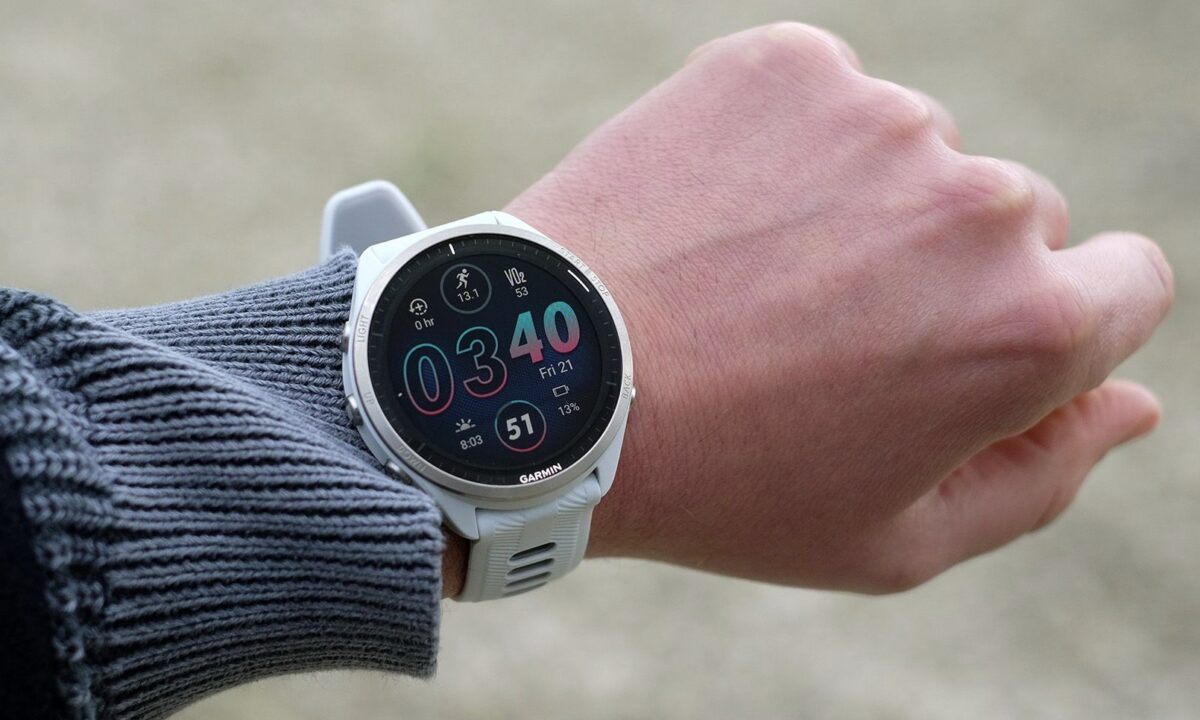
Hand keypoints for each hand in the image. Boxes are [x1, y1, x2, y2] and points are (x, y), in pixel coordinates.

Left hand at [505, 23, 1173, 592]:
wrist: (545, 383)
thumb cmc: (723, 482)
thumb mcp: (893, 539)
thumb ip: (1040, 477)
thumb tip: (1131, 405)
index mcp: (1026, 327)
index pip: (1128, 284)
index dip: (1061, 320)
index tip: (974, 339)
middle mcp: (978, 203)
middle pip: (1018, 217)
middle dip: (948, 269)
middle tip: (825, 330)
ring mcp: (880, 118)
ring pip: (918, 155)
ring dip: (864, 205)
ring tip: (753, 279)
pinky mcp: (787, 66)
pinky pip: (828, 101)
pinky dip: (789, 148)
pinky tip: (719, 218)